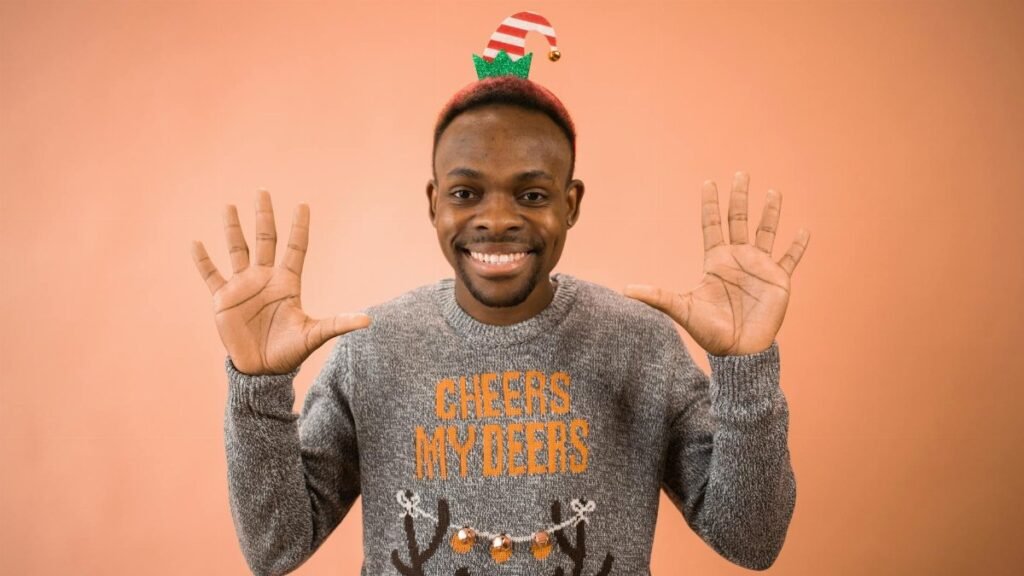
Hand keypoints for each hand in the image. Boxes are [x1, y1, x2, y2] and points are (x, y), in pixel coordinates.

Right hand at [191, 190, 370, 374]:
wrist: (261, 370)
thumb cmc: (289, 352)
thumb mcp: (315, 335)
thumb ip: (338, 324)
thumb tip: (368, 319)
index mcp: (287, 283)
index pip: (295, 248)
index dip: (299, 227)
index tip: (303, 204)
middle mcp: (265, 278)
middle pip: (265, 240)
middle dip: (264, 216)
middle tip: (263, 191)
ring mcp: (243, 286)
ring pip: (237, 249)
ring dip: (232, 228)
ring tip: (229, 205)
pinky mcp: (223, 299)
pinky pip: (211, 274)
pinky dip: (202, 260)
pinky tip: (196, 242)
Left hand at [624, 172, 808, 355]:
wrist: (738, 351)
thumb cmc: (709, 332)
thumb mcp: (681, 309)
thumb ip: (656, 296)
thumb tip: (624, 291)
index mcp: (716, 261)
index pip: (712, 224)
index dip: (710, 204)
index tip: (708, 182)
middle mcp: (738, 259)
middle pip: (738, 220)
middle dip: (740, 197)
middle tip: (741, 173)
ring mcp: (759, 268)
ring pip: (766, 232)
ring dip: (770, 213)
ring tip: (773, 192)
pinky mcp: (779, 281)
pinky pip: (790, 259)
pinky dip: (798, 246)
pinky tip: (804, 230)